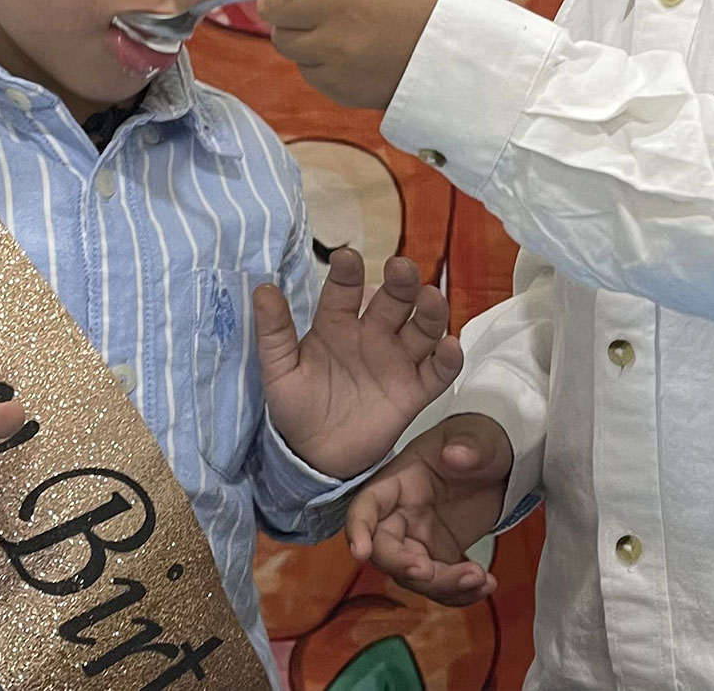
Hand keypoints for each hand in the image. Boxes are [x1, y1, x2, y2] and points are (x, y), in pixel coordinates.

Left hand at [255, 0, 450, 109]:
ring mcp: (335, 51)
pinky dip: (315, 58)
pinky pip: (301, 67)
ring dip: (298, 30)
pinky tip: (345, 50)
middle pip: (269, 2)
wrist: (452, 52)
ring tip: (334, 26)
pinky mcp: (334, 83)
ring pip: (280, 38)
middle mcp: (338, 7)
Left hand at [255, 248, 462, 478]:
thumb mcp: (279, 371)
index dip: (348, 273)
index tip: (347, 257)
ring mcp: (396, 360)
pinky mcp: (413, 391)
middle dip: (400, 282)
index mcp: (337, 322)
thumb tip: (262, 289)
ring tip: (431, 298)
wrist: (315, 456)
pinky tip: (450, 347)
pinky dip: (448, 359)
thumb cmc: (296, 407)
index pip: (345, 290)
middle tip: (401, 268)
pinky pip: (437, 372)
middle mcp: (373, 333)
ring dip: (430, 312)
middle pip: (393, 299)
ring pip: (422, 328)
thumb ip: (274, 332)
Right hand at [346, 412, 513, 605]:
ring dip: (442, 586)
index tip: (362, 552)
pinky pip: (440, 584)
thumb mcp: (480, 438)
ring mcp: (419, 537)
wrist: (501, 464)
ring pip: (413, 574)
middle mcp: (401, 512)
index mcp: (399, 479)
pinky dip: (460, 593)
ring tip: (479, 578)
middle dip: (403, 567)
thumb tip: (455, 454)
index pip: (367, 504)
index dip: (358, 528)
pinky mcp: (439, 555)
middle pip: (384, 549)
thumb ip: (469, 445)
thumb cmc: (481, 441)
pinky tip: (486, 584)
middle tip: (433, 573)